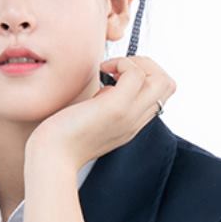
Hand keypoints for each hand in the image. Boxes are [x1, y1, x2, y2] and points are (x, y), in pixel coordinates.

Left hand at [25, 54, 176, 167]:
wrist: (52, 158)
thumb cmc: (63, 137)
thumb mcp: (93, 118)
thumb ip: (106, 104)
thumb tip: (109, 83)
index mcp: (132, 123)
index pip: (160, 94)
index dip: (144, 76)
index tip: (117, 77)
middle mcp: (136, 120)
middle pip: (168, 84)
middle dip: (146, 66)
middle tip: (117, 69)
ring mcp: (129, 114)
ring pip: (161, 78)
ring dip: (136, 63)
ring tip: (109, 70)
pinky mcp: (116, 107)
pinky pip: (135, 73)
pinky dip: (121, 63)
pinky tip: (101, 71)